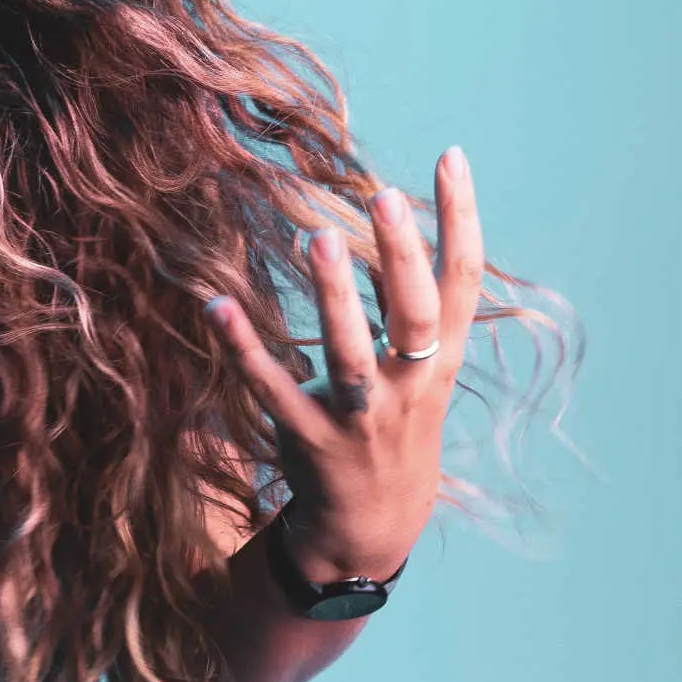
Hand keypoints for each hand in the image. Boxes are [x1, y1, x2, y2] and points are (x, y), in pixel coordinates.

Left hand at [206, 145, 483, 581]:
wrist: (376, 523)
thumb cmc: (397, 421)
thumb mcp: (421, 365)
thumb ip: (409, 301)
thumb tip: (397, 222)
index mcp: (442, 359)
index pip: (464, 282)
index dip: (462, 220)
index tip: (450, 158)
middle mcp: (409, 387)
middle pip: (417, 316)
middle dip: (404, 257)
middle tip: (384, 195)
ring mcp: (361, 417)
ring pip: (351, 356)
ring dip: (334, 298)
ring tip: (315, 237)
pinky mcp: (310, 439)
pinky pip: (275, 389)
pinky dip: (246, 348)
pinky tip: (218, 307)